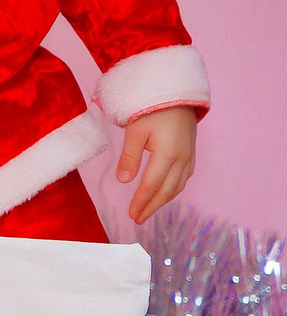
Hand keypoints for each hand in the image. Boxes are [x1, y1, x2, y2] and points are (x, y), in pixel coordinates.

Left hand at [117, 105, 197, 223]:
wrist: (178, 96)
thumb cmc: (153, 110)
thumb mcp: (135, 131)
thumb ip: (129, 156)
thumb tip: (124, 180)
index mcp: (168, 154)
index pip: (152, 185)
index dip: (142, 201)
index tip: (132, 214)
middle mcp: (182, 159)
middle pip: (167, 190)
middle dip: (152, 207)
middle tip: (138, 219)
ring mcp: (189, 157)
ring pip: (177, 186)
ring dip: (163, 201)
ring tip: (148, 210)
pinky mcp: (191, 154)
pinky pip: (184, 178)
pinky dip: (173, 190)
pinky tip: (164, 194)